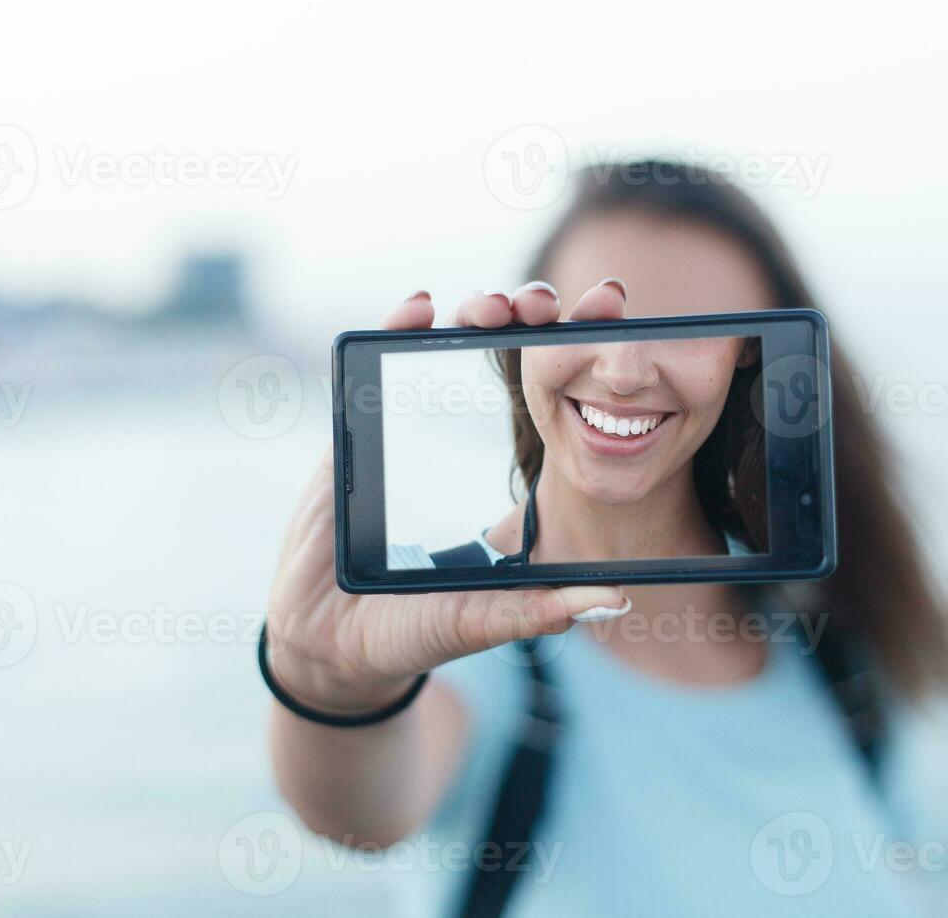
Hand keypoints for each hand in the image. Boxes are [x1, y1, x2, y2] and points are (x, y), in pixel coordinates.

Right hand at [264, 280, 630, 714]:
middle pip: (509, 360)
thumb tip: (618, 599)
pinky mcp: (354, 433)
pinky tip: (418, 307)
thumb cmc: (414, 633)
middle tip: (551, 301)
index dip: (580, 353)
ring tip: (499, 304)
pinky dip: (395, 327)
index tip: (610, 315)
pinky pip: (376, 365)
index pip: (555, 399)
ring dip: (478, 313)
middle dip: (534, 319)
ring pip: (449, 350)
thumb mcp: (485, 618)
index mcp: (506, 477)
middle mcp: (461, 447)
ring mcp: (407, 434)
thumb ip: (542, 607)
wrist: (329, 645)